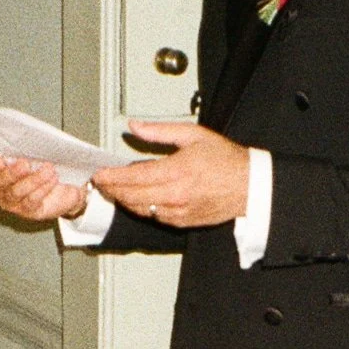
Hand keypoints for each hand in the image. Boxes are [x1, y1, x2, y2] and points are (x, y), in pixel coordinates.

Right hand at [0, 154, 88, 223]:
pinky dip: (42, 189)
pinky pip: (30, 201)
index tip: (1, 156)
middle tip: (25, 164)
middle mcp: (0, 187)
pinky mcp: (27, 211)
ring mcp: (11, 202)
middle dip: (12, 172)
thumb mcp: (36, 153)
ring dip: (33, 180)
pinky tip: (52, 179)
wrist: (66, 187)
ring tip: (49, 169)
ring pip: (15, 192)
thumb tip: (25, 141)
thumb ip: (25, 149)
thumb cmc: (45, 166)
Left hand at [98, 122, 250, 229]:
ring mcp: (178, 211)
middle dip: (112, 190)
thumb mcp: (193, 135)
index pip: (133, 177)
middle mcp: (175, 194)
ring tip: (115, 189)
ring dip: (124, 200)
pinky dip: (142, 207)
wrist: (249, 186)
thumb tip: (136, 126)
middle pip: (131, 196)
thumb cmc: (226, 160)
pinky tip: (138, 198)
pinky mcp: (182, 221)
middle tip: (102, 182)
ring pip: (140, 209)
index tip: (99, 174)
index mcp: (177, 171)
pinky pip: (154, 216)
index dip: (112, 177)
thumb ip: (160, 131)